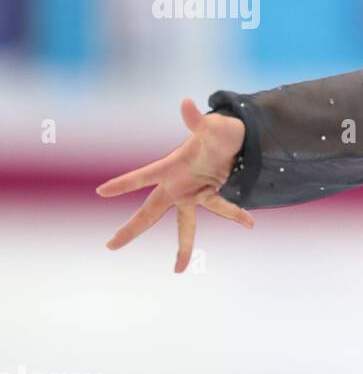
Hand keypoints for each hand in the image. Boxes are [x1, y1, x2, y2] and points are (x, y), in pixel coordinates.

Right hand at [96, 98, 253, 271]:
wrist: (236, 138)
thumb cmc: (218, 131)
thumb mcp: (211, 127)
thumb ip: (197, 120)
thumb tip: (186, 102)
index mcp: (170, 167)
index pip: (142, 176)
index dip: (123, 184)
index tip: (101, 191)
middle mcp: (177, 185)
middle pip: (150, 211)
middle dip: (132, 229)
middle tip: (110, 245)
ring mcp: (192, 193)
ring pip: (184, 224)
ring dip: (184, 247)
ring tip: (178, 270)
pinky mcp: (210, 196)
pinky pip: (222, 208)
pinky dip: (237, 214)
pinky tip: (250, 222)